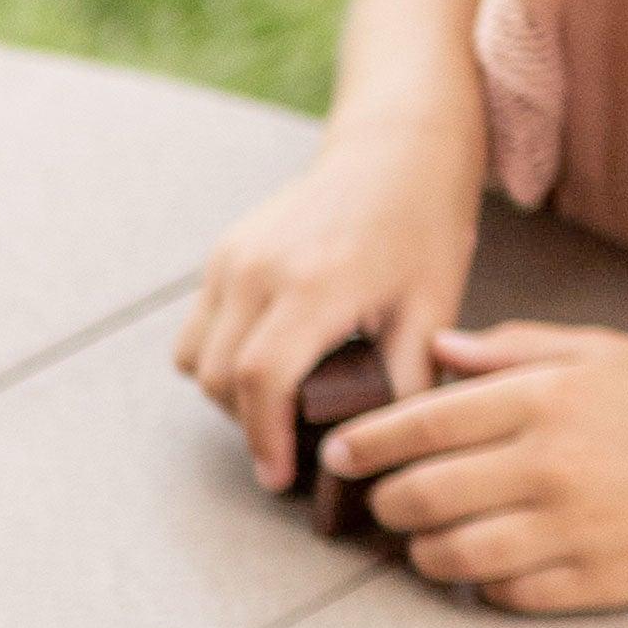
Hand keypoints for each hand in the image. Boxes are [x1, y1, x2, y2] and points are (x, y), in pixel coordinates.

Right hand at [178, 120, 485, 487]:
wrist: (394, 151)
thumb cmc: (422, 229)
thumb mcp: (432, 309)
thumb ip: (405, 382)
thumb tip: (381, 447)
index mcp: (314, 283)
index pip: (262, 380)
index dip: (265, 438)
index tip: (280, 475)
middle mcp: (257, 269)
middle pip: (219, 378)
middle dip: (248, 424)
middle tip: (288, 445)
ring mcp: (231, 259)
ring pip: (195, 358)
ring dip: (228, 393)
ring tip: (277, 403)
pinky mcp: (221, 256)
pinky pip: (199, 329)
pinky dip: (222, 358)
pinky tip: (269, 359)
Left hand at [327, 327, 627, 610]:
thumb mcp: (600, 352)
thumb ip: (510, 352)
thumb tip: (435, 351)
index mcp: (546, 400)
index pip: (420, 424)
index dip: (364, 443)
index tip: (339, 452)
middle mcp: (551, 466)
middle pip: (418, 497)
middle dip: (383, 502)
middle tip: (382, 499)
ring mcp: (571, 531)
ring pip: (447, 557)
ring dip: (421, 551)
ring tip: (426, 537)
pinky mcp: (594, 584)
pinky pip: (501, 596)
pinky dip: (479, 584)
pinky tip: (486, 565)